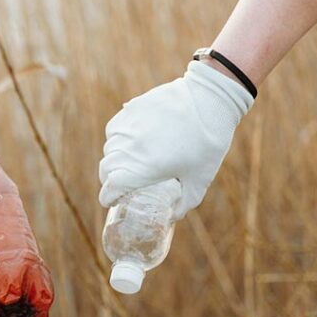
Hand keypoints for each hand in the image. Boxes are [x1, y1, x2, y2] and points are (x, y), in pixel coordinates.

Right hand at [99, 61, 252, 217]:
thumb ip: (186, 202)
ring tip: (126, 163)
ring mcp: (128, 127)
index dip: (107, 198)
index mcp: (143, 169)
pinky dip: (117, 139)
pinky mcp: (131, 110)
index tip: (111, 201)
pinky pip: (114, 129)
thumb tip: (174, 217)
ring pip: (109, 148)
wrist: (210, 98)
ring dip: (113, 159)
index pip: (110, 187)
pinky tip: (129, 141)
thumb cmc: (208, 143)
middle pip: (106, 169)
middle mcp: (130, 148)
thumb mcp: (200, 179)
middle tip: (119, 185)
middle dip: (108, 180)